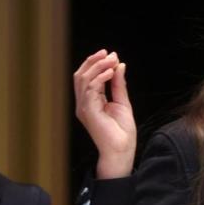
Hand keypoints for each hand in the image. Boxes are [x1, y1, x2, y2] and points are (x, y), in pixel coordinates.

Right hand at [74, 49, 136, 178]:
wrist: (122, 150)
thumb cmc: (122, 132)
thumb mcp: (122, 102)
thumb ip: (119, 84)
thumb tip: (119, 64)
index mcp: (90, 101)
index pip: (87, 77)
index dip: (96, 63)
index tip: (111, 54)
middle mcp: (83, 103)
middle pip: (81, 75)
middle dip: (94, 61)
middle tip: (110, 54)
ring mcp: (84, 107)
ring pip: (83, 79)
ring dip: (98, 66)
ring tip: (112, 61)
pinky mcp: (88, 111)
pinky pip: (90, 89)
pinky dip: (100, 77)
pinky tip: (112, 72)